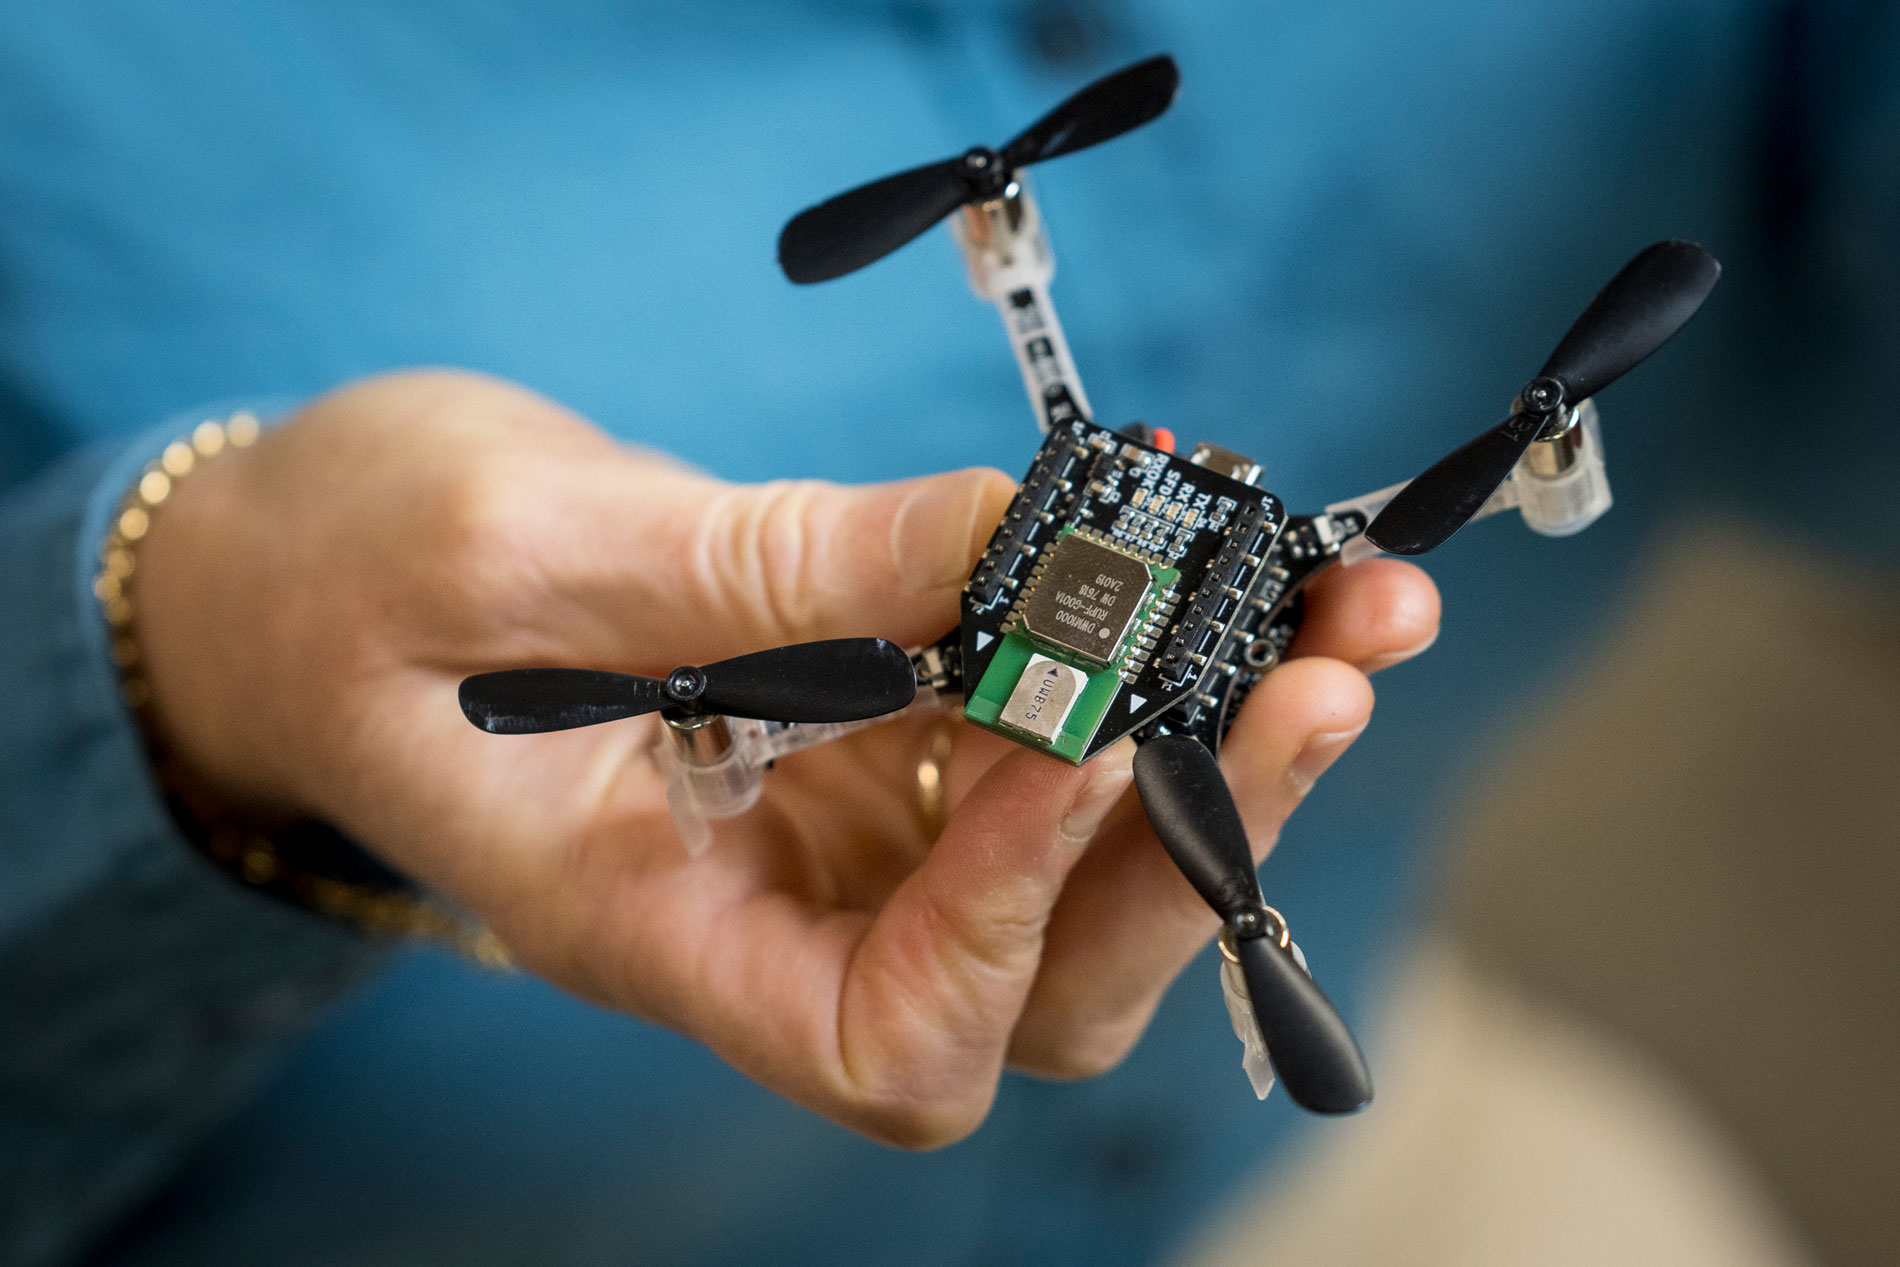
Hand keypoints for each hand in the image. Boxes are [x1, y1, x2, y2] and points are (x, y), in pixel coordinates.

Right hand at [136, 370, 1439, 1145]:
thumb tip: (1022, 537)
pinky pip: (1052, 752)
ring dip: (1223, 756)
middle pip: (1046, 981)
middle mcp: (785, 914)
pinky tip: (1230, 571)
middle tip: (1317, 675)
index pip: (885, 1033)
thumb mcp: (520, 544)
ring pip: (1087, 883)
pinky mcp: (882, 744)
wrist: (309, 574)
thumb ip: (767, 565)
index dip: (1007, 921)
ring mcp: (845, 836)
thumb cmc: (347, 584)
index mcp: (662, 928)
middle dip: (1195, 837)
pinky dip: (1151, 673)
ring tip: (1340, 614)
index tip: (1070, 739)